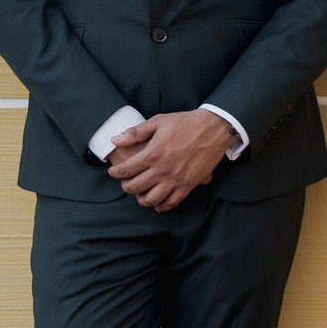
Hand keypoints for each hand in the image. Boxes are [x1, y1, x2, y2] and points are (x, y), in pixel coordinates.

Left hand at [107, 109, 231, 211]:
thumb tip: (115, 140)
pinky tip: (157, 201)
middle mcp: (162, 169)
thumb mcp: (158, 122)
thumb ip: (135, 132)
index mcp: (152, 154)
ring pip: (151, 199)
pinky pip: (171, 203)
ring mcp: (176, 179)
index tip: (113, 172)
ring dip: (141, 199)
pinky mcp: (188, 185)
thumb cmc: (185, 123)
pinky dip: (161, 205)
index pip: (125, 170)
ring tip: (140, 193)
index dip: (115, 173)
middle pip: (135, 187)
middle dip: (126, 186)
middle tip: (126, 182)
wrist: (213, 129)